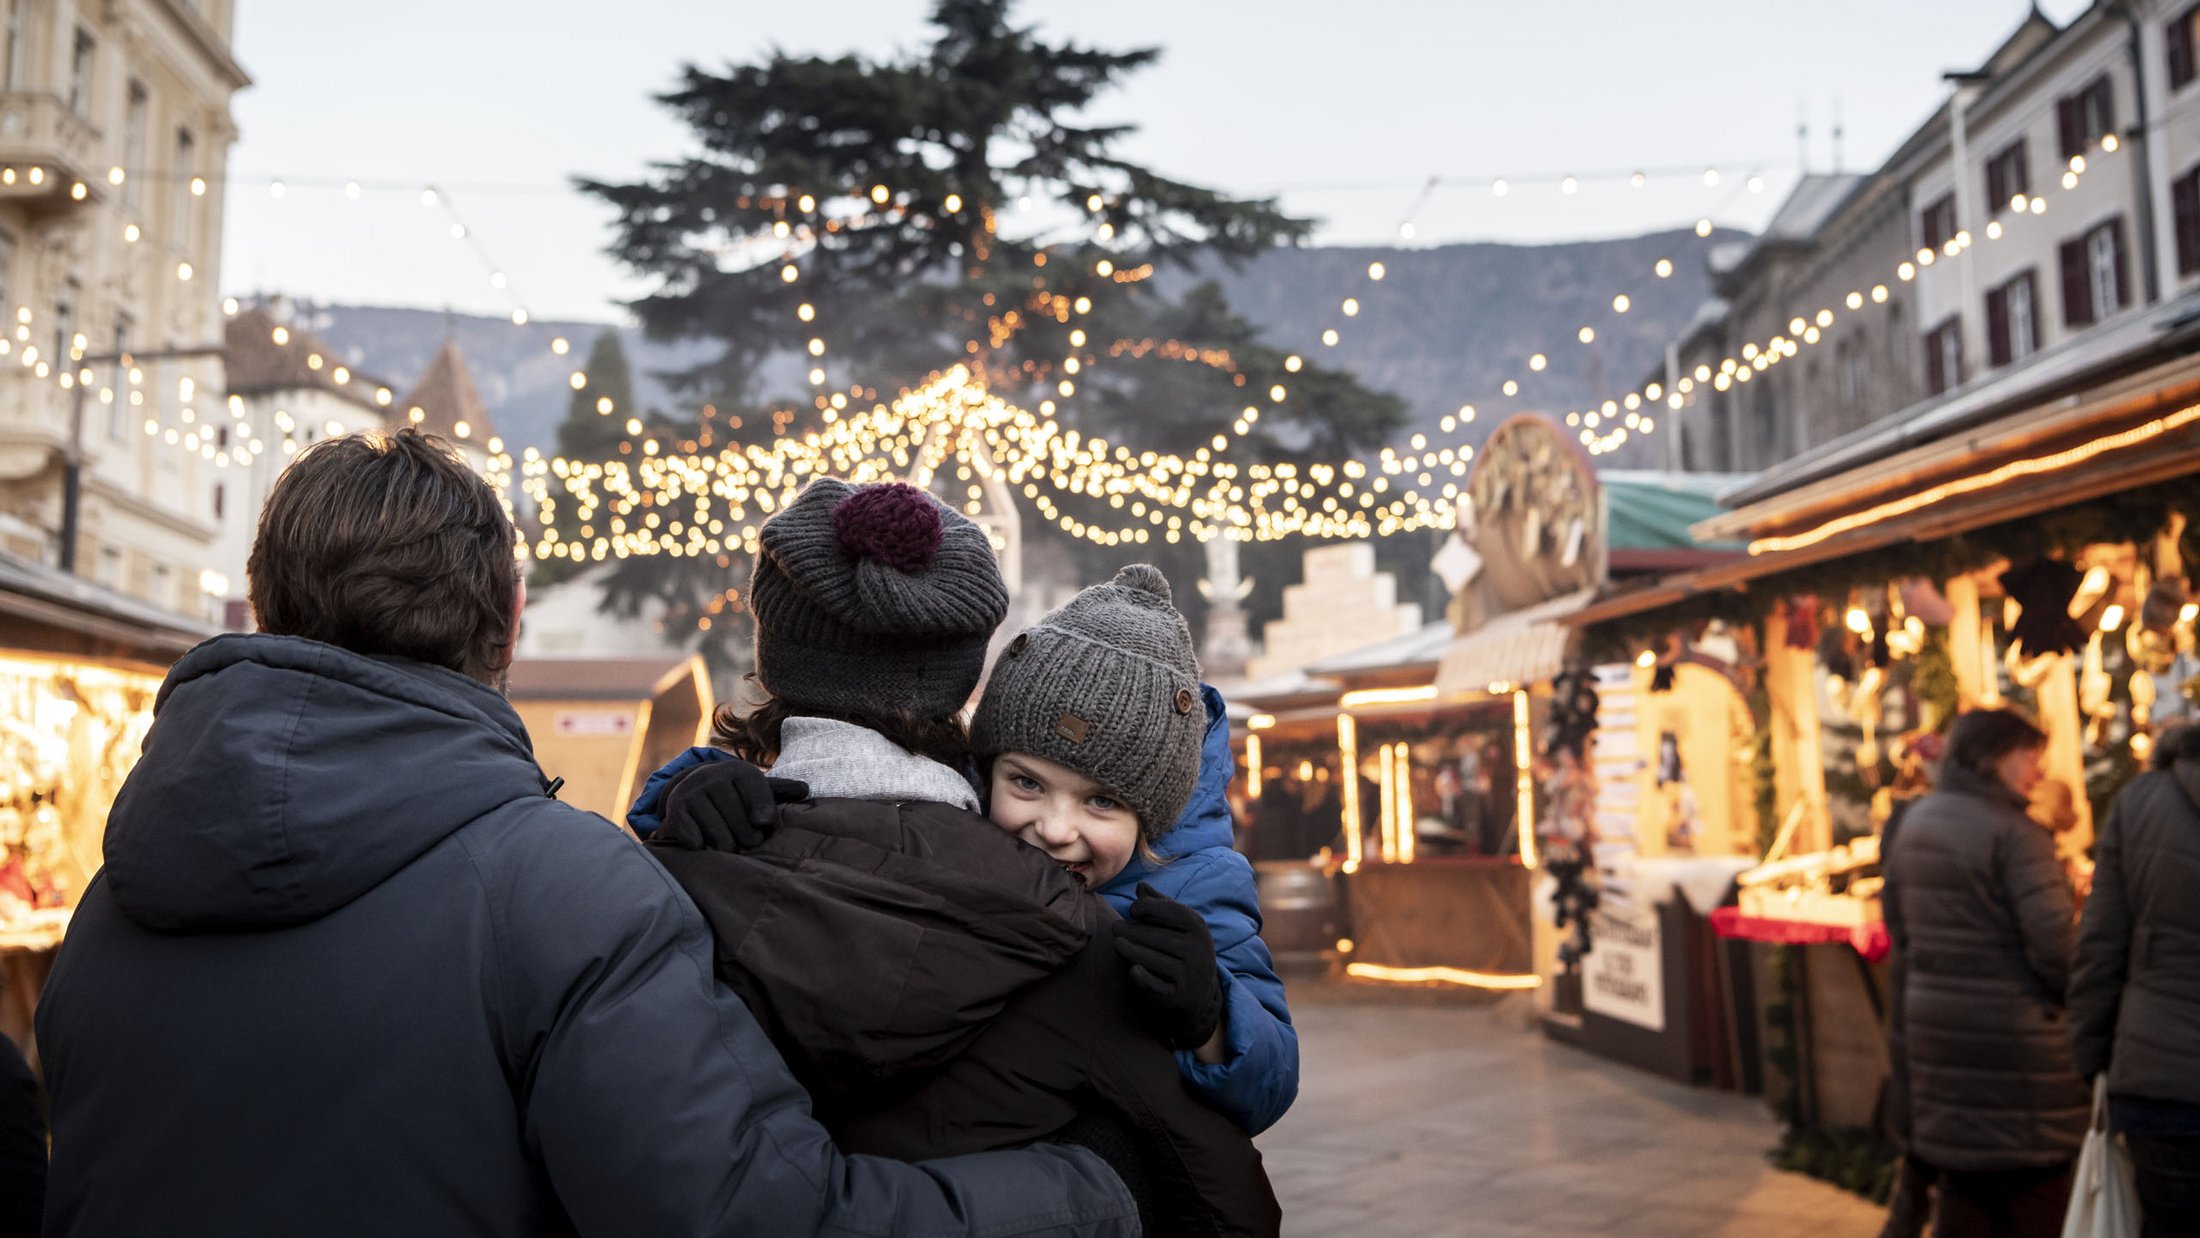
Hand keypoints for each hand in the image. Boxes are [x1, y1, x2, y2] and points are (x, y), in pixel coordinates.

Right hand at [659, 759, 807, 852]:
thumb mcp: (757, 789)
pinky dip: (702, 846)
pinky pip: (694, 838)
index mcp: (739, 772)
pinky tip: (704, 842)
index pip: (757, 793)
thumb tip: (805, 790)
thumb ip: (782, 791)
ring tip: (729, 844)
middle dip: (749, 839)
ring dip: (727, 847)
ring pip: (721, 837)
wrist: (692, 787)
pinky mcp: (676, 808)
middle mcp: (714, 777)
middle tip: (749, 841)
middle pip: (742, 823)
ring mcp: (693, 791)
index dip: (764, 811)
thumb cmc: (735, 795)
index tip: (764, 823)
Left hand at [1112, 883, 1222, 1049]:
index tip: (1133, 910)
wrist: (1200, 993)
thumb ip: (1161, 905)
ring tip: (1118, 943)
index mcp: (1198, 927)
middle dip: (1131, 931)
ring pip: (1150, 958)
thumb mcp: (1180, 926)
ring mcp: (1188, 974)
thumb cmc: (1184, 950)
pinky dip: (1139, 974)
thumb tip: (1141, 886)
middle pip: (1156, 935)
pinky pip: (1151, 982)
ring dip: (1128, 950)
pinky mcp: (1176, 995)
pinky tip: (1133, 968)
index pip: (1170, 910)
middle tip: (1115, 928)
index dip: (1146, 907)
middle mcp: (1197, 950)